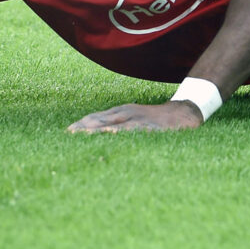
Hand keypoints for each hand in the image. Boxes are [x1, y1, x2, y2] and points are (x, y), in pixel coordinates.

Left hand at [66, 101, 203, 133]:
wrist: (183, 113)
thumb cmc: (154, 118)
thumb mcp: (133, 116)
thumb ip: (115, 123)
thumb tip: (93, 133)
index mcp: (121, 111)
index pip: (95, 117)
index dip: (81, 125)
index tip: (66, 134)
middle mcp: (127, 113)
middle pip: (101, 120)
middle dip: (84, 129)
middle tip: (67, 137)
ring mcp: (138, 119)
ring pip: (114, 125)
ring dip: (97, 131)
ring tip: (82, 136)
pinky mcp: (149, 127)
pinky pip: (133, 130)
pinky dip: (120, 132)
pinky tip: (111, 135)